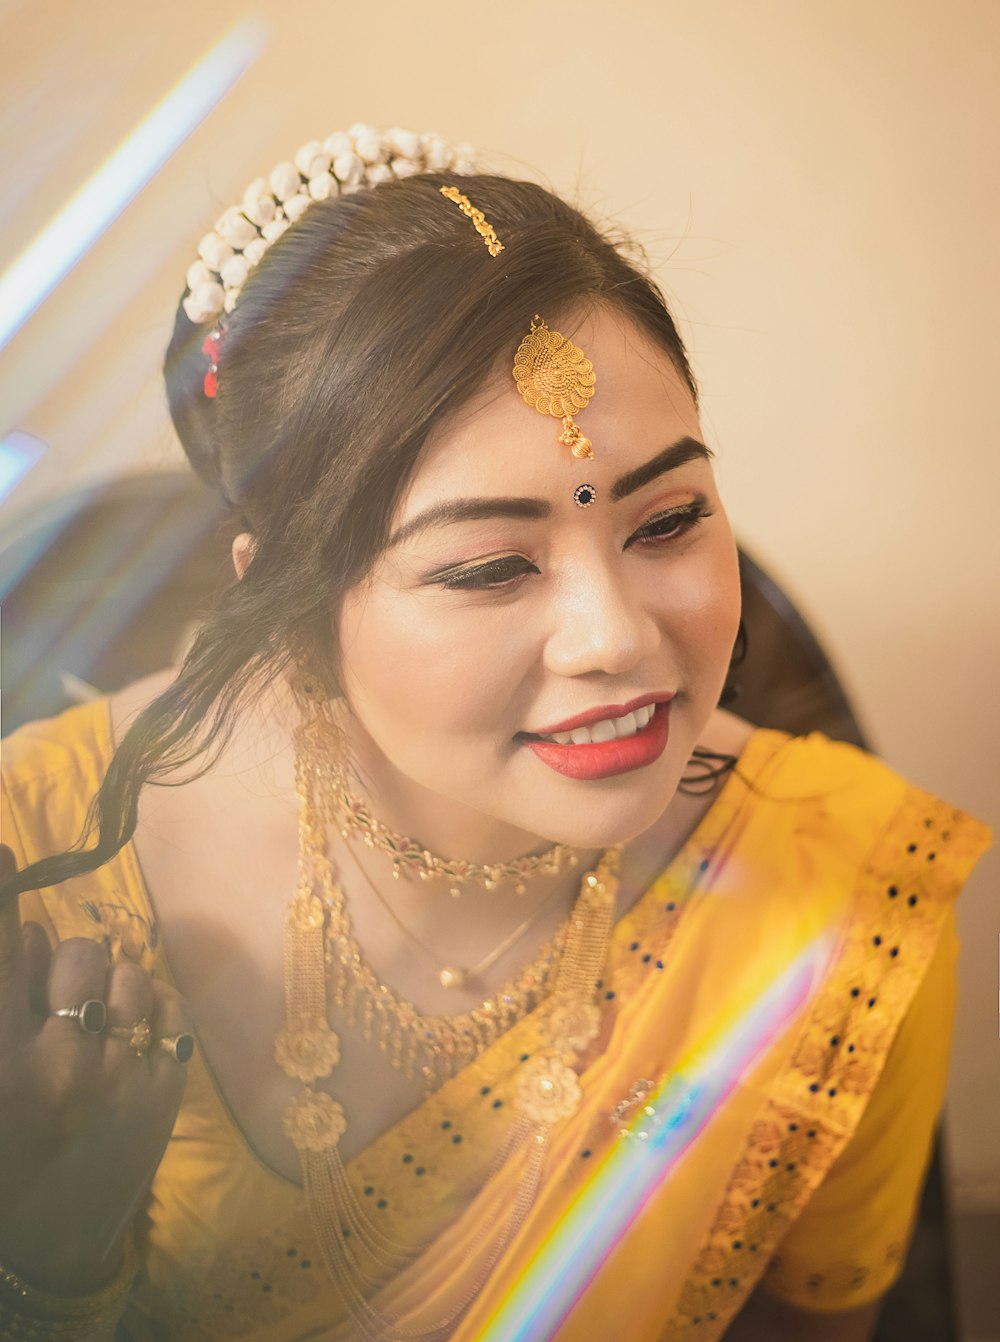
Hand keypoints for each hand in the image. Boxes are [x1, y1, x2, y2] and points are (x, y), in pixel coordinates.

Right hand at [0, 844, 191, 1294]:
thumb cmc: (0, 1160)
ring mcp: (120, 1075)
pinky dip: (153, 1008)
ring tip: (91, 1023)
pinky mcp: (166, 1090)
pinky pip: (171, 1008)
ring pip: (129, 973)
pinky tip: (130, 1034)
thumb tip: (20, 936)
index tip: (1, 852)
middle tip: (52, 996)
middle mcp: (59, 1062)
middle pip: (73, 951)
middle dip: (60, 961)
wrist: (48, 1252)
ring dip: (109, 984)